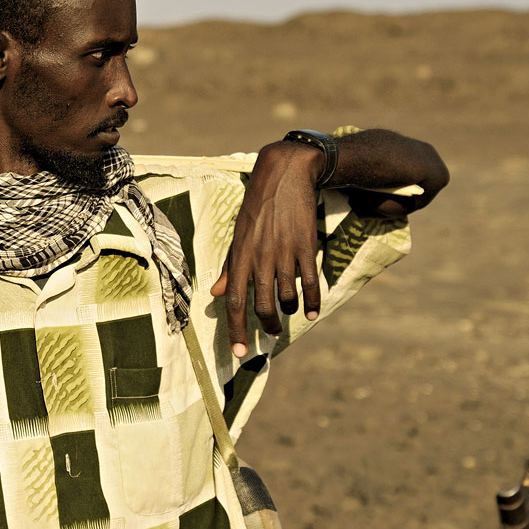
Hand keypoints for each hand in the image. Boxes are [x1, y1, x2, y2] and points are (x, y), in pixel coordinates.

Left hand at [210, 141, 322, 356]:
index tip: (239, 352)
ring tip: (289, 313)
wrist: (284, 175)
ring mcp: (284, 252)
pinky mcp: (305, 246)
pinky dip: (312, 301)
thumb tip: (217, 295)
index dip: (236, 330)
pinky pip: (310, 282)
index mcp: (240, 256)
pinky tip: (311, 312)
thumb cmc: (257, 208)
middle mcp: (260, 257)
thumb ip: (229, 267)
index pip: (235, 302)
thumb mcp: (238, 235)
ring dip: (289, 311)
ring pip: (286, 297)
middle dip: (267, 325)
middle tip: (270, 332)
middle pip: (261, 305)